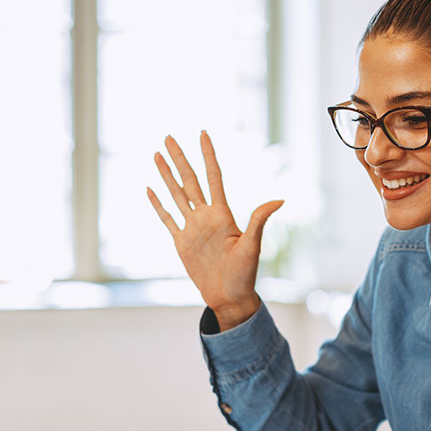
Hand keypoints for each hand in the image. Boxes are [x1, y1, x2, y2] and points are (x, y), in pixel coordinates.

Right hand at [147, 131, 283, 330]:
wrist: (230, 297)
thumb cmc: (245, 274)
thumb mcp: (253, 246)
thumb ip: (259, 220)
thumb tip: (279, 199)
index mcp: (222, 214)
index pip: (213, 177)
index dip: (208, 155)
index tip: (202, 134)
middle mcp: (205, 217)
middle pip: (189, 180)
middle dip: (179, 158)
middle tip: (168, 136)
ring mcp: (192, 228)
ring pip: (176, 195)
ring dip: (166, 175)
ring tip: (157, 154)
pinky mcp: (181, 243)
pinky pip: (167, 219)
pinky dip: (158, 204)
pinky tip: (151, 189)